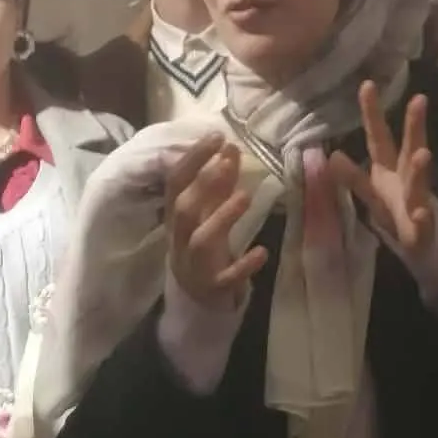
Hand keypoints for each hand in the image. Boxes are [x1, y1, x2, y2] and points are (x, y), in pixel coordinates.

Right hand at [166, 135, 268, 308]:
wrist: (198, 302)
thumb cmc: (205, 249)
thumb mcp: (208, 216)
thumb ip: (218, 185)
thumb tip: (230, 148)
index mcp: (175, 219)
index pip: (176, 184)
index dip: (193, 159)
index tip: (216, 136)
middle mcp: (179, 240)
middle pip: (183, 210)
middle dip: (204, 184)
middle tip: (228, 161)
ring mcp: (194, 265)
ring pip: (200, 241)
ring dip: (221, 217)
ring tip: (245, 197)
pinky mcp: (212, 288)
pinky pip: (225, 277)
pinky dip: (243, 264)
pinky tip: (262, 251)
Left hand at [328, 82, 435, 255]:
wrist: (415, 243)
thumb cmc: (391, 210)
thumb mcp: (369, 191)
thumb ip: (351, 176)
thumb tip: (331, 156)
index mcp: (387, 168)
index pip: (378, 136)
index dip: (372, 113)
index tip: (367, 84)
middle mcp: (404, 179)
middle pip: (409, 149)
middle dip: (414, 127)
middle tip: (418, 100)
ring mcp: (416, 203)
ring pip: (417, 185)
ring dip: (419, 170)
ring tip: (422, 155)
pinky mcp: (421, 230)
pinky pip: (422, 224)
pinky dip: (422, 219)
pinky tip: (420, 213)